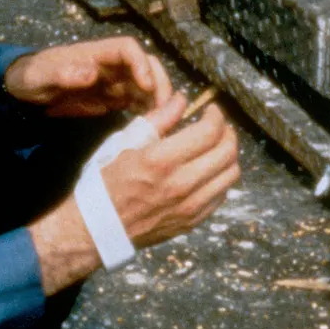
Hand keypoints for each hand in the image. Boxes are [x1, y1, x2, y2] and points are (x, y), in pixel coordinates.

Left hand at [4, 37, 171, 116]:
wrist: (26, 91)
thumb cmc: (31, 78)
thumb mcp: (41, 77)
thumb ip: (64, 74)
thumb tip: (91, 73)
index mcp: (94, 53)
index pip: (127, 49)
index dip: (141, 64)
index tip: (146, 86)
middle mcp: (110, 65)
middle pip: (145, 65)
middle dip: (159, 82)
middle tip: (164, 107)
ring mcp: (113, 81)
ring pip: (146, 84)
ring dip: (157, 99)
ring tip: (163, 120)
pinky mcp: (113, 98)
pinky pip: (137, 100)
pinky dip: (147, 109)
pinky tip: (152, 124)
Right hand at [100, 91, 239, 247]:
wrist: (98, 228)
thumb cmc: (106, 183)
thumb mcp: (124, 144)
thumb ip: (157, 120)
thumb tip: (181, 100)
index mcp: (160, 160)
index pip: (209, 132)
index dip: (216, 116)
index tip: (212, 111)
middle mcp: (180, 184)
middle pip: (227, 152)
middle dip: (227, 132)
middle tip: (218, 126)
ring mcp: (189, 206)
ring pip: (231, 174)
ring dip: (228, 155)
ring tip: (216, 147)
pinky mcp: (193, 221)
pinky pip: (222, 194)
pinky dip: (220, 178)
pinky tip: (207, 171)